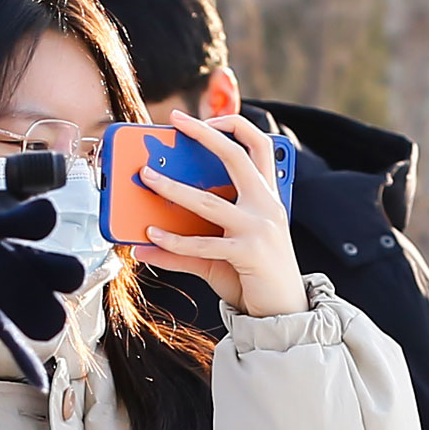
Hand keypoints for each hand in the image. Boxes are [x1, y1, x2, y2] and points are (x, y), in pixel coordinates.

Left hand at [123, 102, 303, 318]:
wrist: (285, 310)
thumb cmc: (256, 276)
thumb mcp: (222, 254)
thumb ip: (185, 249)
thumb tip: (143, 247)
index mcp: (268, 197)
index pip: (259, 146)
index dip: (233, 125)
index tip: (203, 119)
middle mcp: (267, 206)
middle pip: (237, 156)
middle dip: (205, 134)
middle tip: (177, 120)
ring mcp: (259, 228)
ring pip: (208, 201)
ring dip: (172, 188)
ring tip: (147, 177)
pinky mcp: (248, 253)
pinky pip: (203, 245)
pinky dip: (173, 242)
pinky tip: (151, 236)